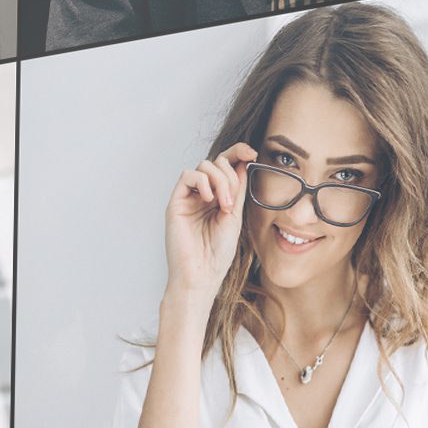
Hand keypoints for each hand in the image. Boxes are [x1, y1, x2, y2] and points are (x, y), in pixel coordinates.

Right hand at [161, 157, 241, 321]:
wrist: (202, 273)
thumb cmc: (218, 253)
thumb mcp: (236, 215)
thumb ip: (237, 189)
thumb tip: (244, 162)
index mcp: (219, 197)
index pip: (226, 165)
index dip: (238, 153)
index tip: (252, 153)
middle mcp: (203, 194)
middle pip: (216, 162)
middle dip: (229, 174)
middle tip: (232, 200)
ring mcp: (189, 197)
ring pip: (203, 165)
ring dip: (219, 180)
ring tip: (223, 204)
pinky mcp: (176, 202)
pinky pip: (187, 175)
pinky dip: (202, 181)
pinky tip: (209, 199)